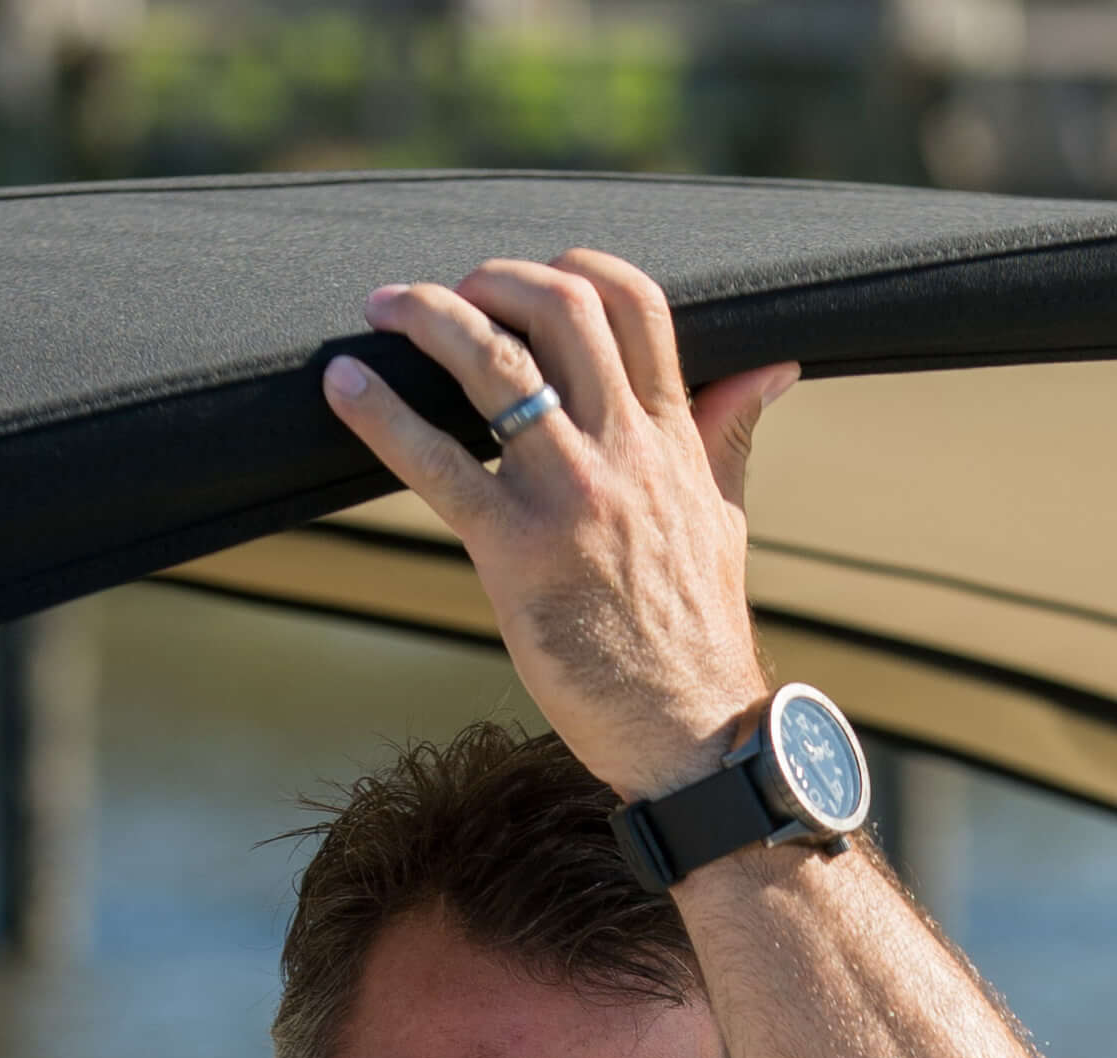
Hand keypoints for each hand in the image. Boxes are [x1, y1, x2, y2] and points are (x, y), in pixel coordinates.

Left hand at [320, 249, 801, 803]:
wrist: (691, 730)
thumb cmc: (698, 631)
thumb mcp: (725, 514)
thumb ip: (729, 429)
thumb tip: (774, 366)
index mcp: (671, 436)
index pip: (636, 303)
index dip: (573, 267)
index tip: (526, 283)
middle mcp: (622, 450)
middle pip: (560, 308)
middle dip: (491, 279)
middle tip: (446, 294)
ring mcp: (569, 494)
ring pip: (493, 364)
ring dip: (426, 317)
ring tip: (382, 308)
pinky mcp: (516, 550)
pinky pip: (437, 463)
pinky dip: (381, 415)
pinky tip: (342, 384)